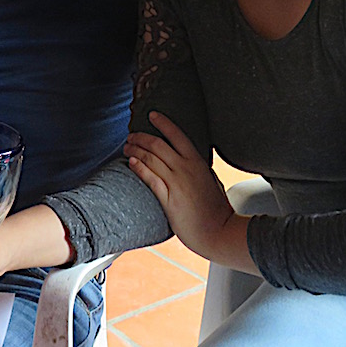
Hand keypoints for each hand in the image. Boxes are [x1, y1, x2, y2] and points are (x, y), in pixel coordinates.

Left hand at [124, 112, 238, 259]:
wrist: (218, 231)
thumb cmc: (218, 210)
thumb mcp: (212, 182)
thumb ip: (201, 170)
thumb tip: (195, 164)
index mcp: (197, 162)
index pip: (177, 135)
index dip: (163, 123)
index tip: (152, 115)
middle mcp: (186, 168)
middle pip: (157, 145)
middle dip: (141, 137)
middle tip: (131, 136)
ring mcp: (176, 183)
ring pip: (150, 159)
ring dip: (135, 150)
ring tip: (126, 148)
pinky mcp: (169, 199)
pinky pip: (150, 178)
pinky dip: (139, 168)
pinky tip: (131, 163)